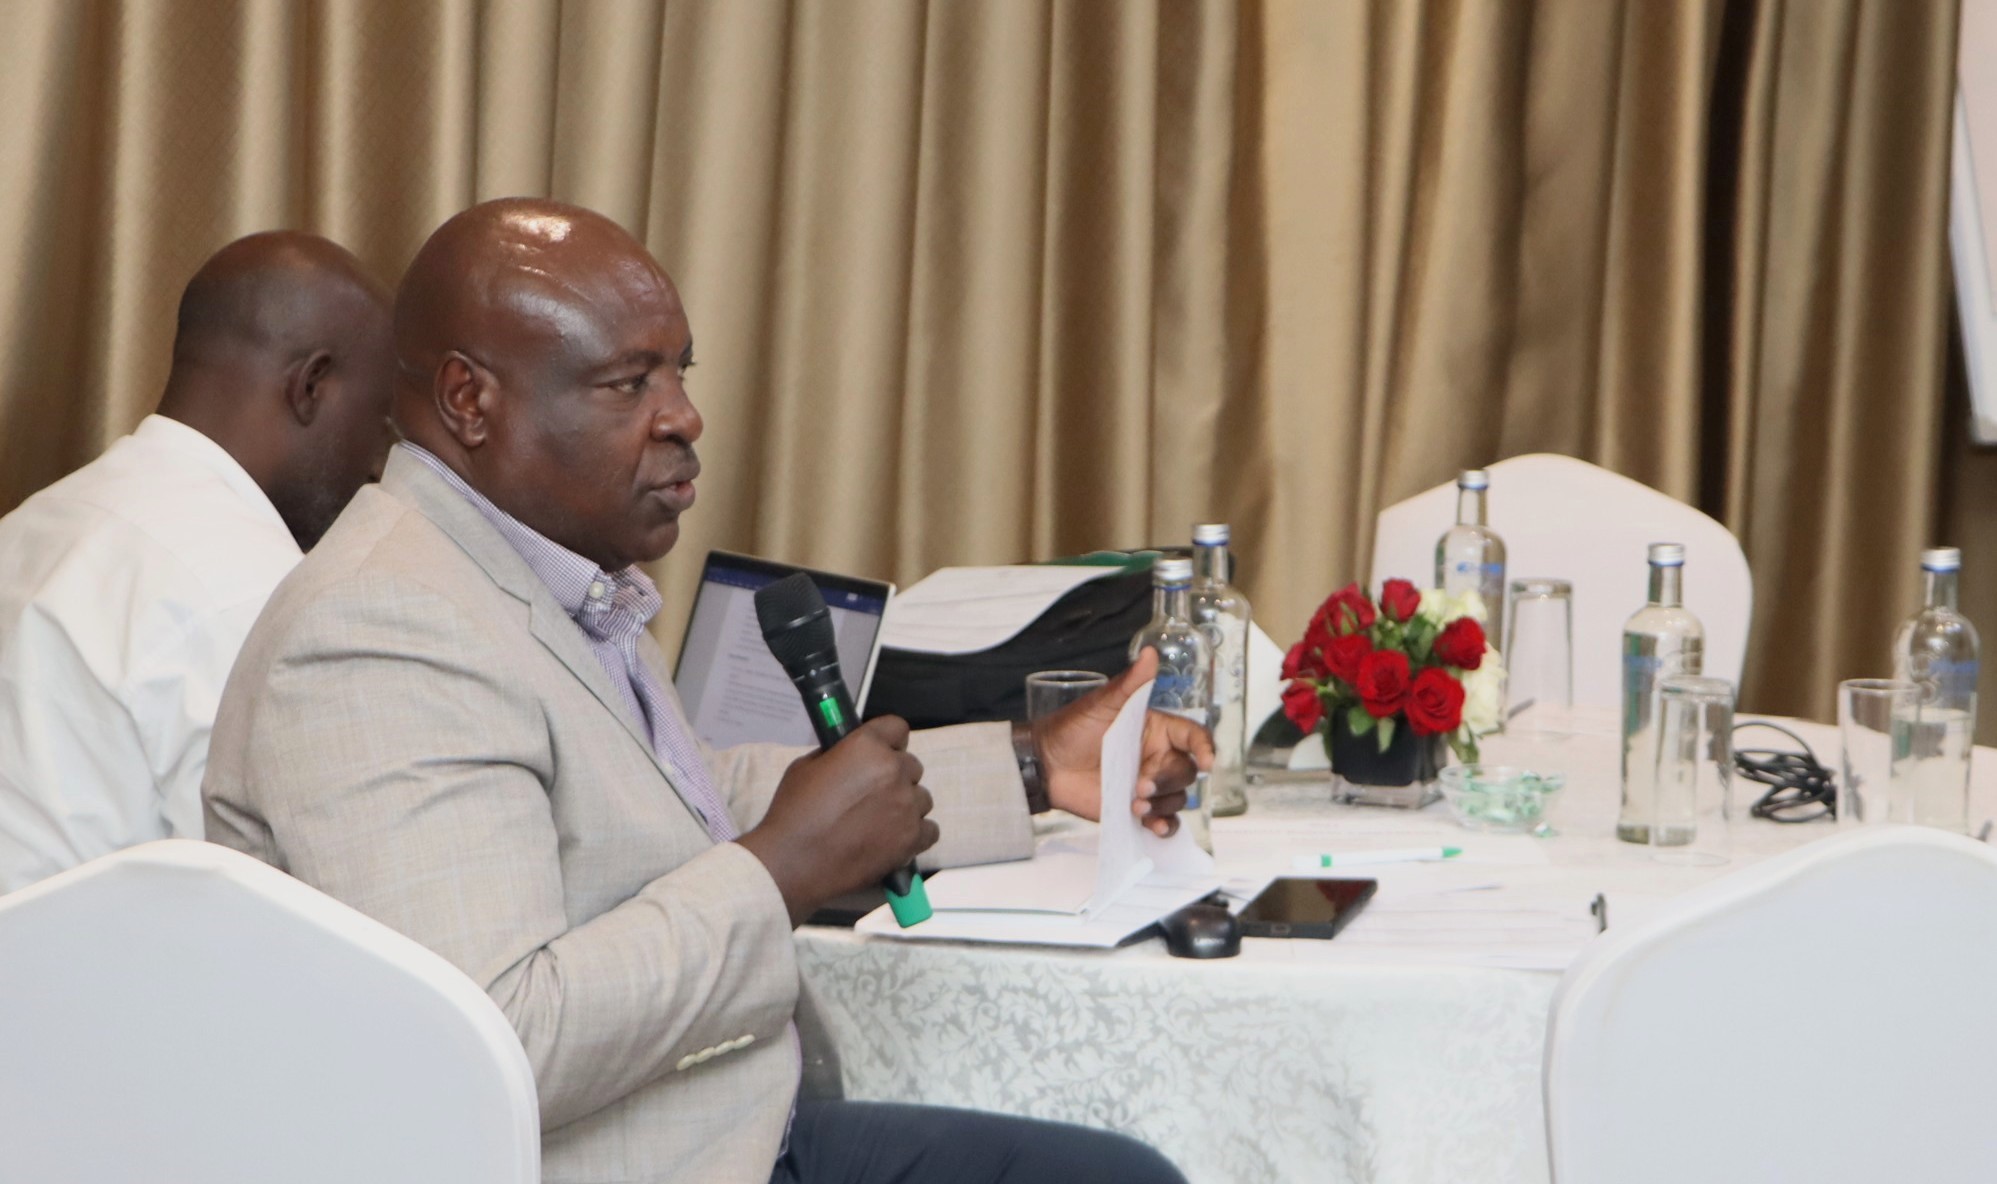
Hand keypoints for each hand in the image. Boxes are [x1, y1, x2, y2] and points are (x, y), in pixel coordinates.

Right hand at [736, 716, 937, 925]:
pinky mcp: (912, 838)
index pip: (897, 728)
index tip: (882, 752)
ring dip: (905, 806)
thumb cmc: (793, 813)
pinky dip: (915, 834)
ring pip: (921, 798)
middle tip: (872, 795)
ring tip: (879, 822)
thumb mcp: (806, 767)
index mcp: (868, 747)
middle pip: (912, 765)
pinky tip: (893, 839)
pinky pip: (929, 829)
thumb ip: (837, 755)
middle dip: (895, 776)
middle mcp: (894, 771)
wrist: (793, 862)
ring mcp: (907, 806)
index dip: (889, 741)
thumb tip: (851, 758)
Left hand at [1036, 648, 1214, 836]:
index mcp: (1156, 730)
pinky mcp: (1136, 809)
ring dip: (1162, 804)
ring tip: (1135, 805)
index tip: (1206, 762)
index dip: (1205, 748)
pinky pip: (1165, 821)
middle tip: (1140, 786)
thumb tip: (1150, 654)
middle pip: (1185, 771)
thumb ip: (1130, 684)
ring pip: (1178, 797)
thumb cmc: (1072, 729)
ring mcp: (1148, 785)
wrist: (1045, 764)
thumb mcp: (1101, 704)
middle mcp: (1157, 757)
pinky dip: (1165, 826)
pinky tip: (1156, 827)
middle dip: (1167, 780)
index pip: (1193, 737)